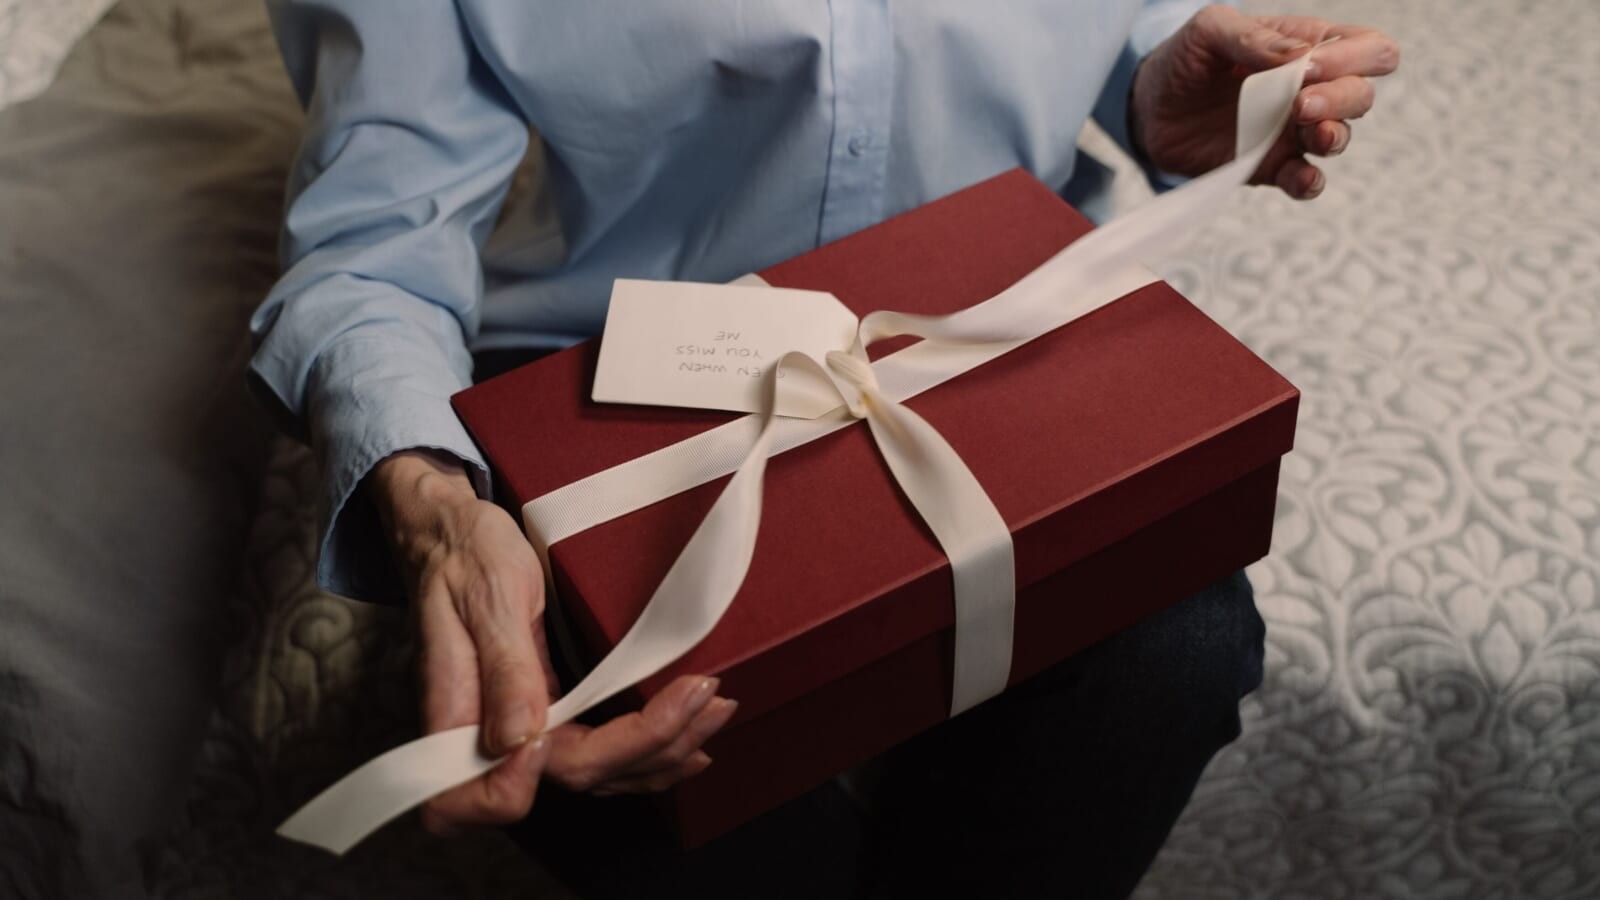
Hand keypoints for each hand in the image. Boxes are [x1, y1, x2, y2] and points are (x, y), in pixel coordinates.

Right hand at [370, 449, 737, 834]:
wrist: (451, 535)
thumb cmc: (466, 557)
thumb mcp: (490, 596)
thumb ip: (505, 669)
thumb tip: (518, 741)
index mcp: (459, 717)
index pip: (511, 785)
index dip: (583, 763)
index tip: (643, 720)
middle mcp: (489, 739)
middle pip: (580, 776)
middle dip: (655, 747)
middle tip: (711, 700)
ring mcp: (521, 734)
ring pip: (600, 773)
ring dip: (664, 751)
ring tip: (714, 712)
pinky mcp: (546, 718)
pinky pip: (599, 753)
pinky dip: (648, 749)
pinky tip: (686, 738)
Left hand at [1129, 5, 1399, 198]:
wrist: (1146, 107)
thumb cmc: (1184, 58)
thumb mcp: (1209, 30)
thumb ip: (1255, 38)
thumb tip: (1302, 57)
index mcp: (1307, 47)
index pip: (1368, 48)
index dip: (1354, 57)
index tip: (1309, 67)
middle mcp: (1310, 90)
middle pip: (1361, 94)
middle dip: (1341, 98)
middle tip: (1298, 104)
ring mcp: (1292, 132)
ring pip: (1341, 136)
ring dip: (1332, 134)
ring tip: (1307, 130)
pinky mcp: (1270, 166)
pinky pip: (1306, 181)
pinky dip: (1310, 182)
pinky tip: (1301, 177)